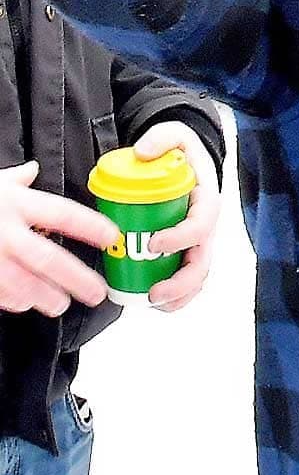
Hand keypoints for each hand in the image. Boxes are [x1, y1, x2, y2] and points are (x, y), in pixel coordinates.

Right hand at [0, 160, 120, 317]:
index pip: (62, 214)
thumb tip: (33, 170)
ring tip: (60, 304)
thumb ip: (14, 180)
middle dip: (76, 279)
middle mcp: (4, 232)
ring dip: (45, 297)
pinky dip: (12, 301)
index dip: (90, 227)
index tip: (111, 237)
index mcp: (15, 204)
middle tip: (95, 293)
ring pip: (23, 285)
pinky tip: (24, 304)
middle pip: (48, 259)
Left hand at [135, 122, 222, 313]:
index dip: (181, 237)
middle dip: (181, 281)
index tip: (153, 243)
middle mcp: (207, 227)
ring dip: (179, 294)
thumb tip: (143, 151)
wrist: (188, 164)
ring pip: (198, 275)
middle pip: (203, 260)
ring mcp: (198, 243)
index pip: (201, 224)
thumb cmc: (183, 155)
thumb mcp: (175, 136)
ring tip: (152, 303)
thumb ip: (162, 138)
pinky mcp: (186, 253)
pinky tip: (154, 304)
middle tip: (153, 292)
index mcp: (207, 201)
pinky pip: (188, 279)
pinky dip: (176, 297)